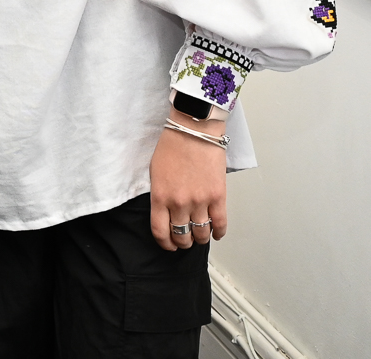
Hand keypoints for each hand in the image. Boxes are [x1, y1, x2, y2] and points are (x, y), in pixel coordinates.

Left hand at [148, 108, 226, 251]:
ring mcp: (200, 201)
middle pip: (182, 236)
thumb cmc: (172, 146)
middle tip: (185, 241)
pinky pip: (220, 223)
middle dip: (183, 242)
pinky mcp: (218, 197)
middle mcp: (179, 203)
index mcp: (160, 196)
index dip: (165, 243)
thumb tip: (165, 212)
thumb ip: (160, 195)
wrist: (193, 130)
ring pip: (202, 233)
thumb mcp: (155, 172)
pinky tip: (216, 233)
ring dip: (201, 239)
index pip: (160, 231)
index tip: (168, 245)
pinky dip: (219, 232)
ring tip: (200, 237)